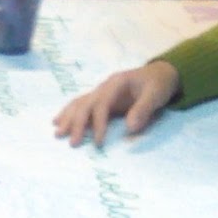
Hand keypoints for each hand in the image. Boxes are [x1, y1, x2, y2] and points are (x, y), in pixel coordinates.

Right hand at [52, 61, 180, 147]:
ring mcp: (101, 91)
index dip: (99, 123)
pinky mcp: (101, 98)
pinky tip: (57, 121)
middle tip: (72, 143)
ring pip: (79, 103)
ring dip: (68, 118)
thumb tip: (129, 127)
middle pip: (85, 104)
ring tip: (57, 133)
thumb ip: (144, 109)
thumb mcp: (156, 95)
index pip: (102, 104)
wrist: (160, 74)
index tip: (99, 142)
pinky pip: (81, 104)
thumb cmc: (158, 84)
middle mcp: (104, 86)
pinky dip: (69, 113)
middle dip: (77, 123)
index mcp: (116, 83)